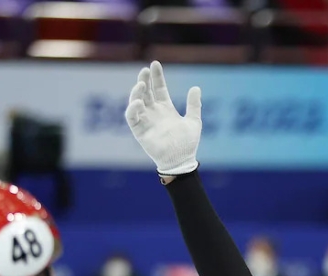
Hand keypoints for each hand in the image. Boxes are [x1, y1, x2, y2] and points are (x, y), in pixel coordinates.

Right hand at [125, 61, 201, 176]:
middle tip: (145, 70)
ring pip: (136, 102)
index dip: (157, 77)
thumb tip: (196, 87)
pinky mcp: (140, 131)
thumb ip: (194, 105)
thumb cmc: (188, 143)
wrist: (181, 160)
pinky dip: (133, 109)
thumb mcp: (194, 121)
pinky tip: (139, 102)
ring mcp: (146, 121)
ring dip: (137, 92)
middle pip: (146, 92)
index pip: (158, 88)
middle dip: (144, 80)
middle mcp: (154, 113)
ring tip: (141, 84)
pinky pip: (132, 118)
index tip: (155, 64)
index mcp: (166, 109)